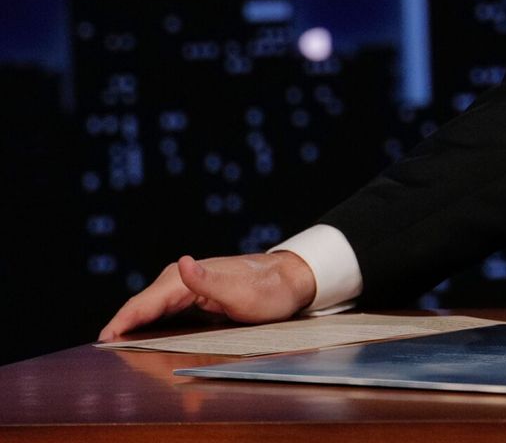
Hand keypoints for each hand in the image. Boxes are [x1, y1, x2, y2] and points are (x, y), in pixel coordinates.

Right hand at [98, 253, 316, 340]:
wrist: (289, 280)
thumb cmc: (269, 290)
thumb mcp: (242, 291)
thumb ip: (210, 281)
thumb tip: (183, 264)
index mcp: (184, 278)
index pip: (144, 303)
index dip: (122, 322)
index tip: (104, 341)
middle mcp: (180, 279)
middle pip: (141, 307)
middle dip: (122, 328)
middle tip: (104, 352)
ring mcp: (184, 287)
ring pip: (148, 310)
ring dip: (132, 328)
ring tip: (115, 349)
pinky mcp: (191, 298)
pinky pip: (161, 313)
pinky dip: (147, 325)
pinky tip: (140, 339)